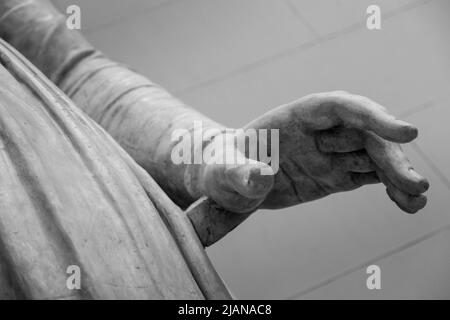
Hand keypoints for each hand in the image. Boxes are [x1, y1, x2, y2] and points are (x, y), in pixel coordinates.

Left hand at [197, 91, 428, 213]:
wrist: (230, 183)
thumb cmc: (223, 169)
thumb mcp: (224, 172)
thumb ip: (239, 173)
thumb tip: (259, 177)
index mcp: (294, 117)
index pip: (339, 107)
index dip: (371, 116)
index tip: (403, 132)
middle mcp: (319, 131)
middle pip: (364, 134)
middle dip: (390, 155)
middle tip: (414, 183)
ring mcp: (330, 153)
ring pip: (373, 156)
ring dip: (398, 173)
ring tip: (417, 198)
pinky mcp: (336, 174)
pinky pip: (369, 177)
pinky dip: (389, 187)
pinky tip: (407, 203)